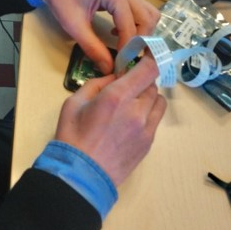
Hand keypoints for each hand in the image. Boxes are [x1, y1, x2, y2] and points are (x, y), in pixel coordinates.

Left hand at [31, 0, 158, 73]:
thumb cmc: (60, 0)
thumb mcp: (74, 27)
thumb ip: (93, 48)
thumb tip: (109, 68)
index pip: (131, 26)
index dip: (128, 48)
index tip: (121, 65)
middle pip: (148, 18)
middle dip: (141, 40)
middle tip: (126, 57)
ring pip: (147, 13)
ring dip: (141, 32)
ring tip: (124, 46)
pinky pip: (139, 10)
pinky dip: (135, 24)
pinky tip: (116, 33)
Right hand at [55, 55, 166, 185]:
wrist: (82, 175)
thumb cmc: (72, 136)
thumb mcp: (74, 102)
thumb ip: (96, 84)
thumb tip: (114, 77)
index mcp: (116, 96)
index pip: (148, 69)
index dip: (151, 58)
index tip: (145, 55)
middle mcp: (137, 110)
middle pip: (152, 83)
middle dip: (140, 81)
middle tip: (125, 86)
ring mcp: (146, 128)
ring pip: (158, 101)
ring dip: (147, 97)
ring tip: (130, 105)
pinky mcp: (149, 142)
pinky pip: (156, 119)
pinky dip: (148, 114)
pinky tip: (130, 122)